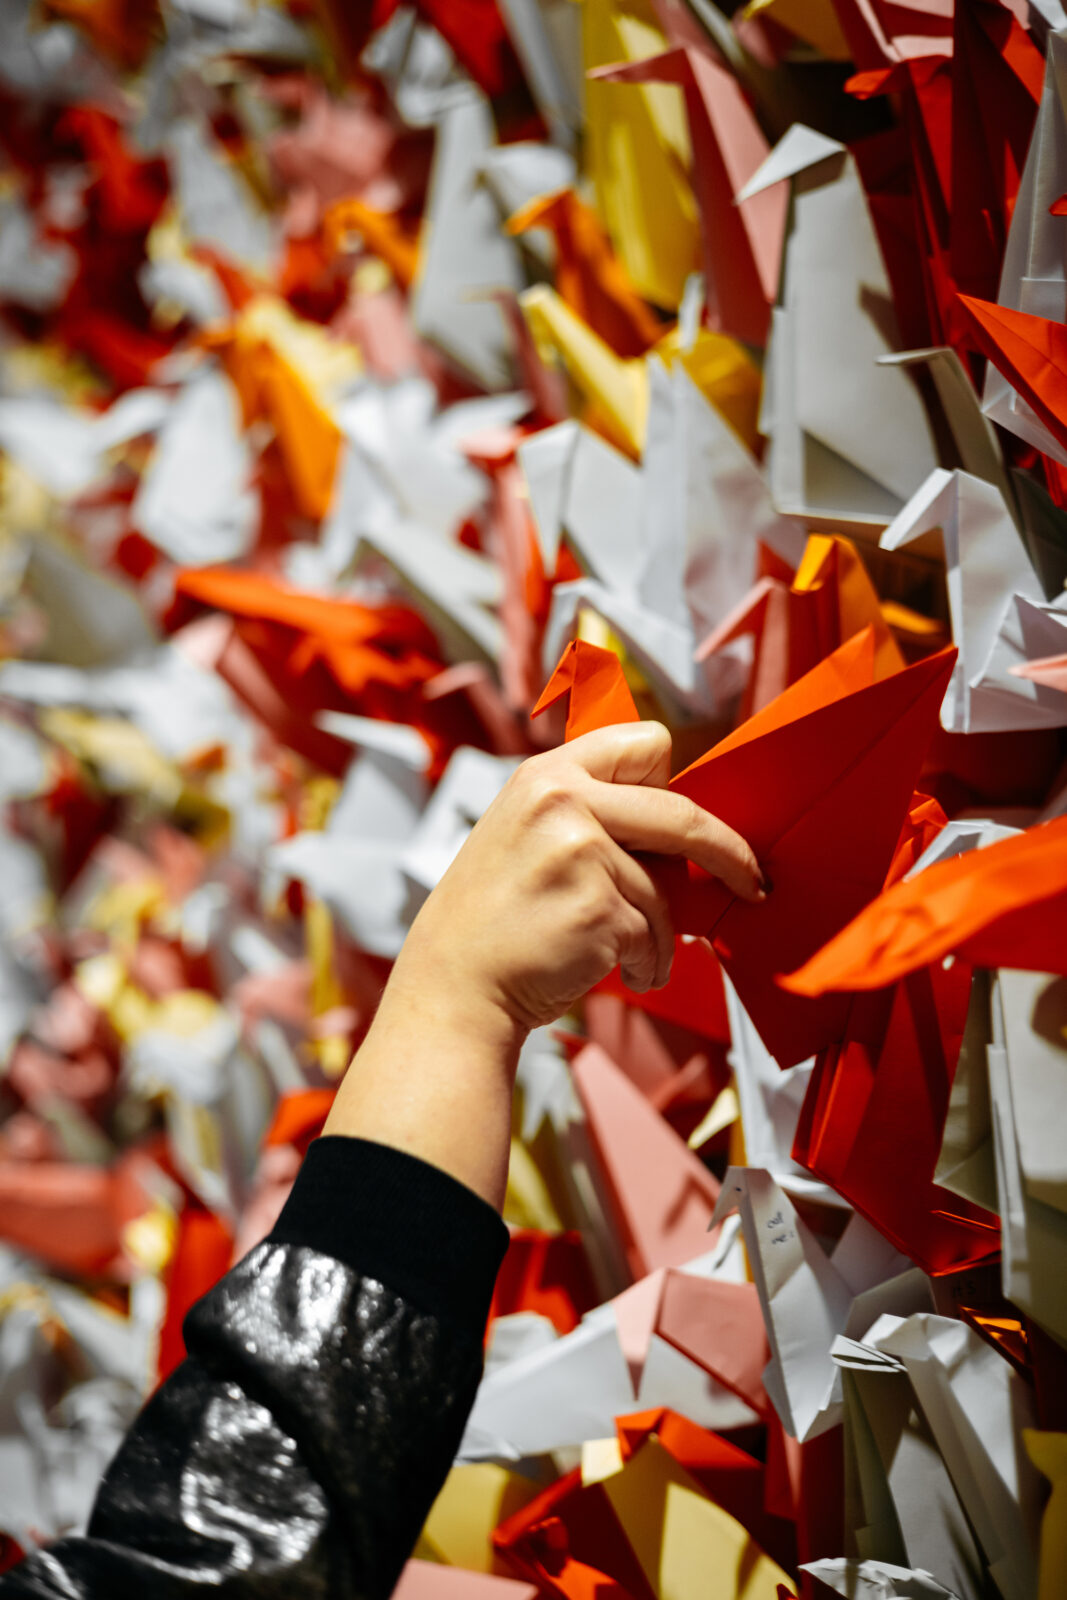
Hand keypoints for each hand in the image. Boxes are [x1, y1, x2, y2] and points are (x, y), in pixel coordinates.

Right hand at [394, 721, 765, 1034]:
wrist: (454, 991)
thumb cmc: (496, 925)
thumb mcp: (526, 837)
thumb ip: (589, 815)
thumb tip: (680, 833)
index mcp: (547, 774)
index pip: (645, 743)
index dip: (671, 784)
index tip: (691, 822)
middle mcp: (562, 799)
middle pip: (682, 813)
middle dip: (728, 852)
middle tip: (751, 881)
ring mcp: (580, 850)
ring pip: (665, 890)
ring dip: (661, 935)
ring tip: (629, 958)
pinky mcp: (598, 904)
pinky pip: (654, 933)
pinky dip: (647, 962)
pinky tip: (618, 973)